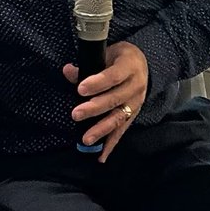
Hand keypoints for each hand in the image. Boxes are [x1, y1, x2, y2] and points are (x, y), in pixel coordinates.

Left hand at [63, 41, 147, 161]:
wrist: (142, 63)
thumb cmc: (120, 58)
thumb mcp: (107, 53)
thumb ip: (88, 63)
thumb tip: (68, 70)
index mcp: (130, 65)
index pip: (113, 76)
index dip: (97, 83)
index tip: (80, 89)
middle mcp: (136, 85)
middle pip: (115, 99)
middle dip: (95, 108)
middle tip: (76, 114)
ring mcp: (136, 102)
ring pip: (119, 117)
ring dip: (101, 129)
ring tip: (85, 139)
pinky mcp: (134, 115)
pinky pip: (122, 130)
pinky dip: (111, 144)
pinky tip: (100, 157)